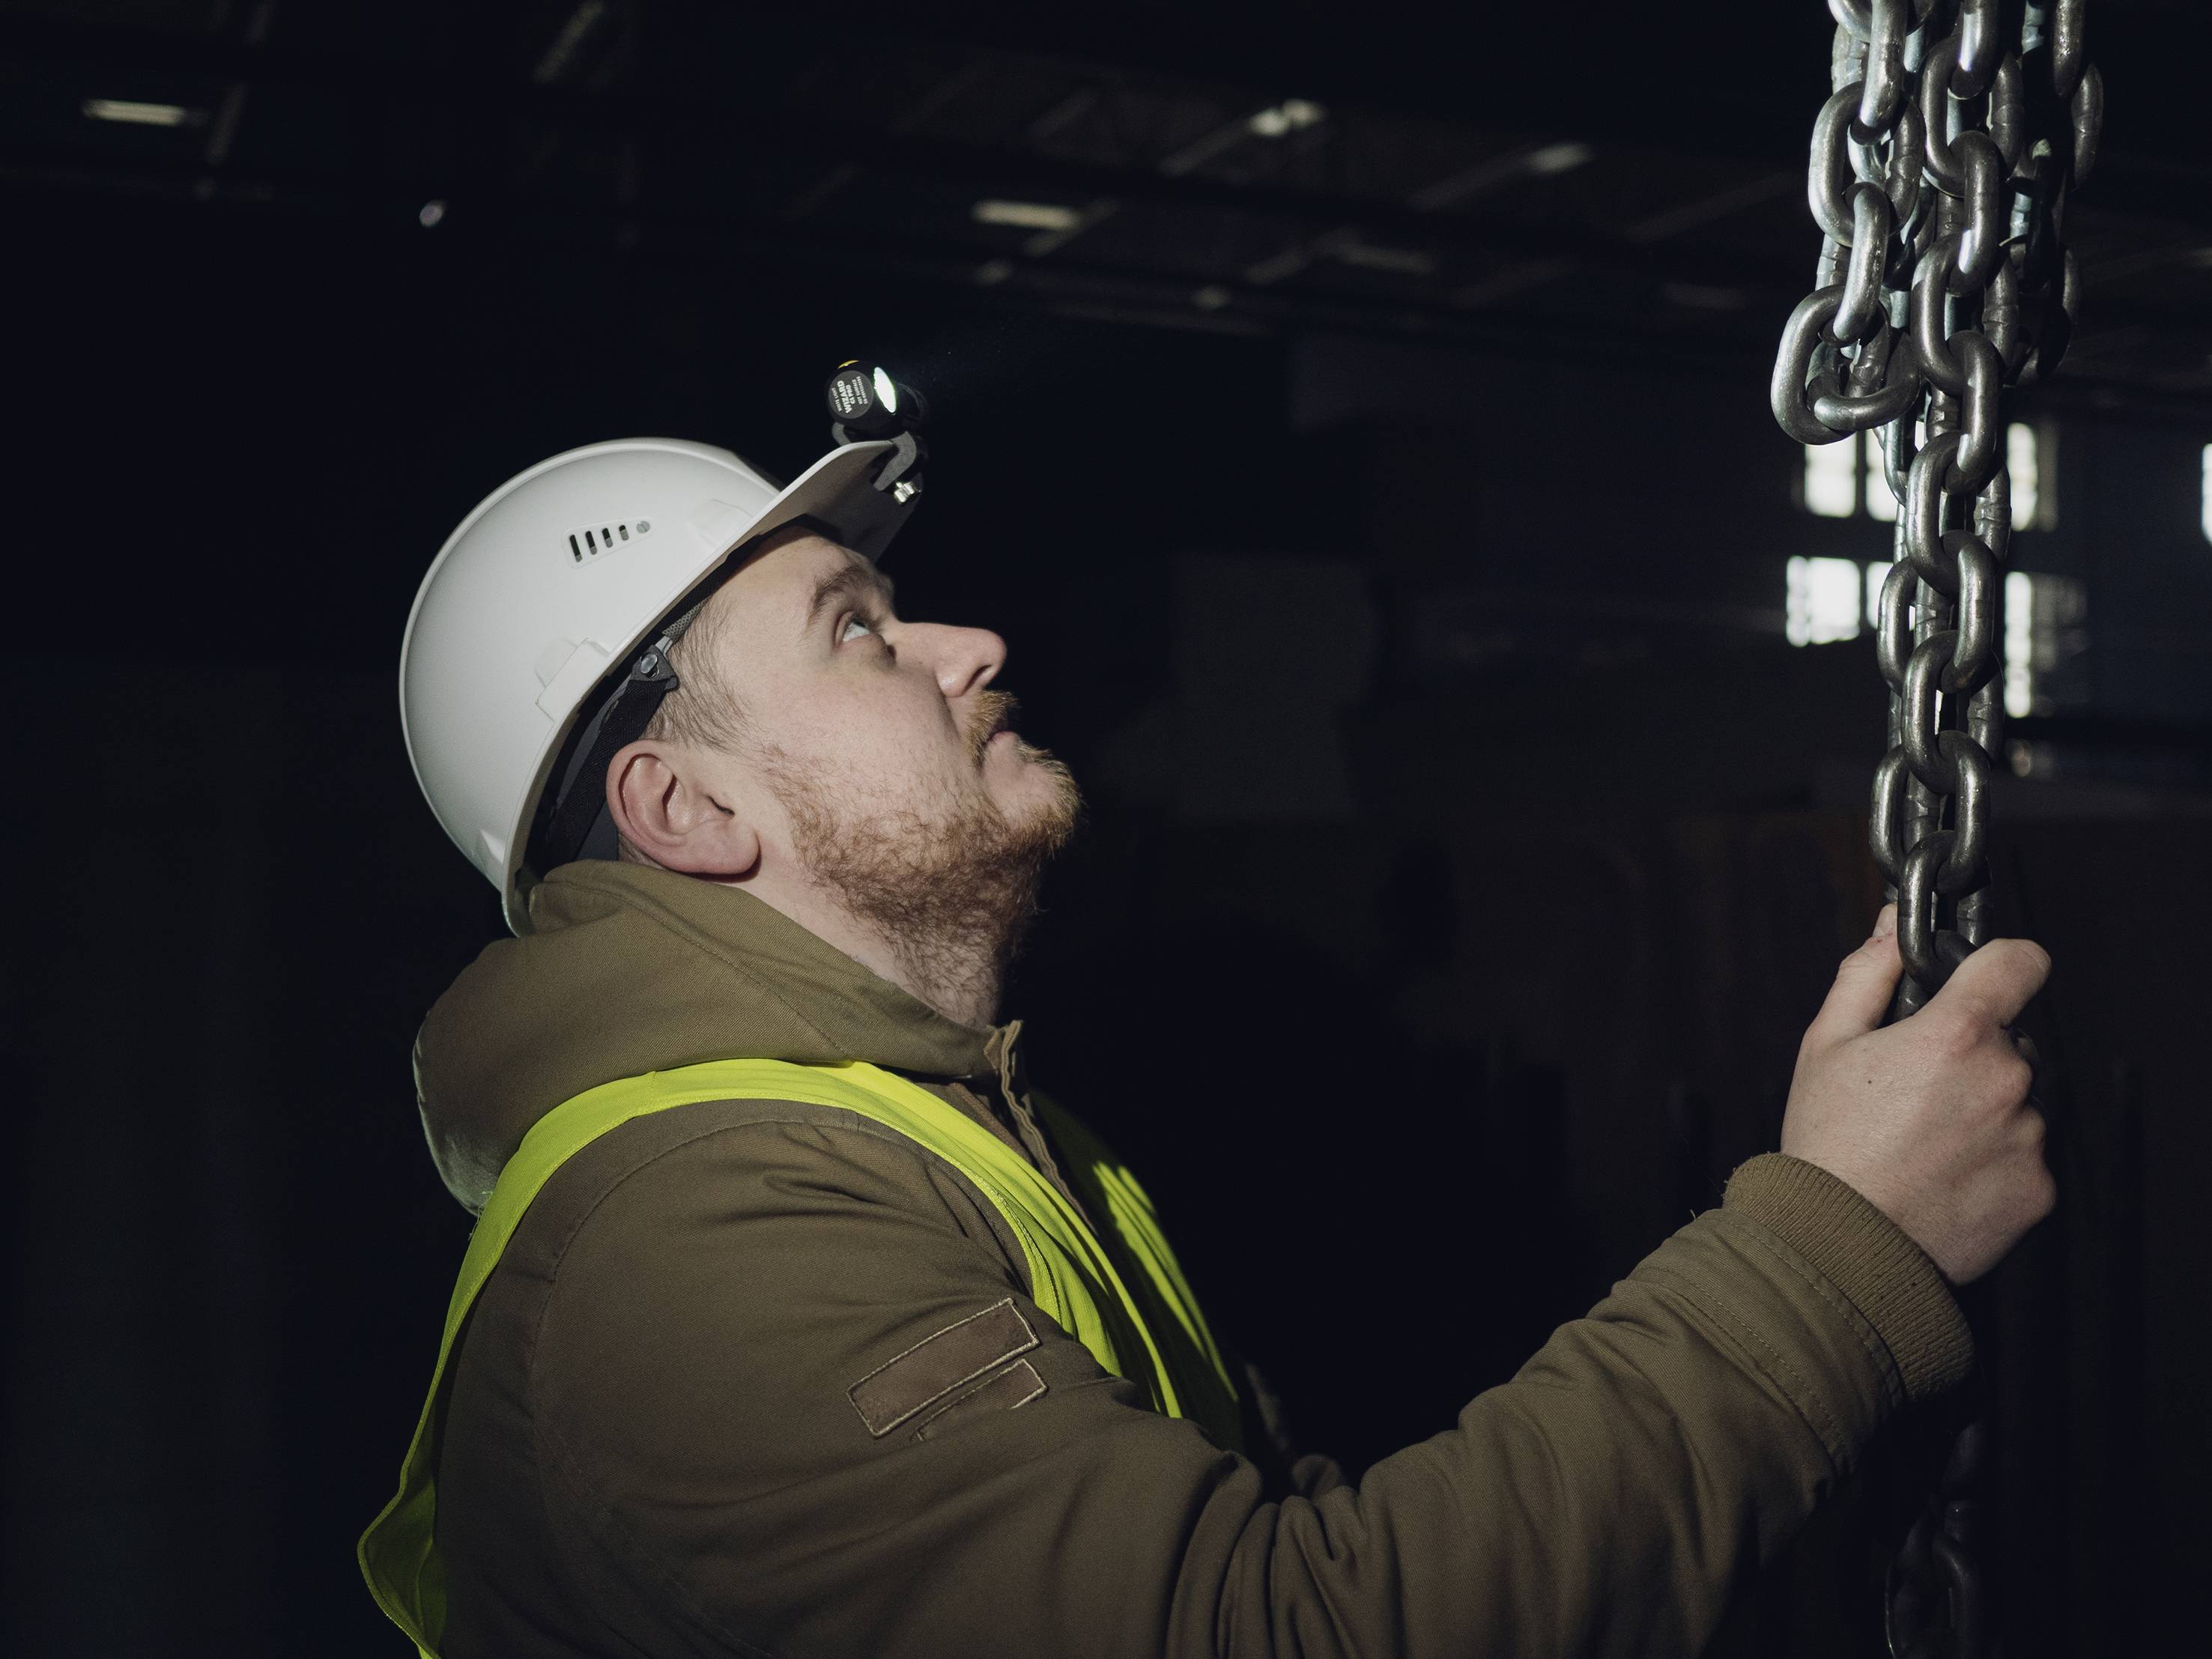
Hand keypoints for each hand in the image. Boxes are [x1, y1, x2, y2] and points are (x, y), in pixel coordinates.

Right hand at [1780, 904, 2054, 1284]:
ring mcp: (2028, 1137)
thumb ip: (1868, 974)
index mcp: (1956, 1033)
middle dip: (1974, 1055)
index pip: (2020, 962)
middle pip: (2011, 1042)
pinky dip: (1993, 1162)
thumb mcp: (1826, 1044)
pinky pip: (2024, 1156)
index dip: (2002, 963)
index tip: (1984, 979)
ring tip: (1924, 1145)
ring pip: (2019, 1102)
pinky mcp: (2039, 1188)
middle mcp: (2006, 1079)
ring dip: (1986, 1111)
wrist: (1841, 1245)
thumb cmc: (1826, 1140)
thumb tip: (1893, 925)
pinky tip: (1942, 1178)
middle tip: (1916, 1092)